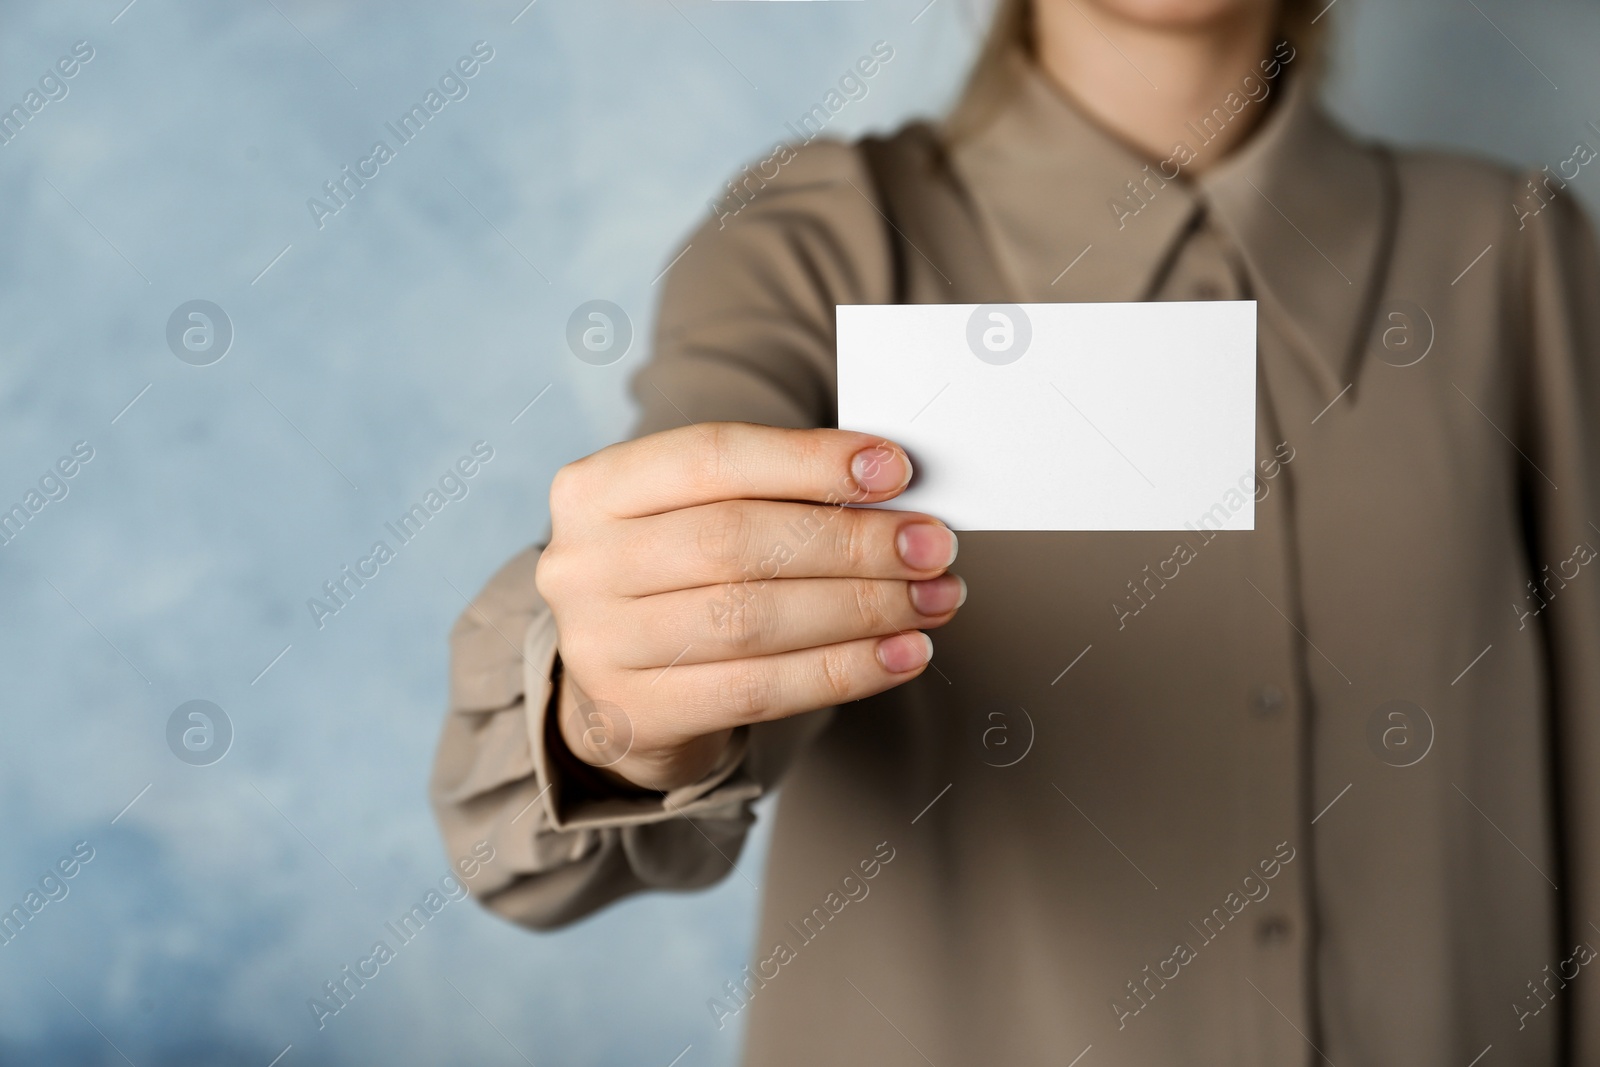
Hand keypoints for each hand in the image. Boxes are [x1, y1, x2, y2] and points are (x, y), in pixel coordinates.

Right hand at [535, 423, 962, 791]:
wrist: (619, 692)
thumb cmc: (678, 584)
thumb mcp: (700, 519)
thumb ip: (776, 496)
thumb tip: (891, 494)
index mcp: (595, 488)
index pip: (713, 456)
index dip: (809, 460)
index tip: (895, 470)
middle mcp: (582, 562)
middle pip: (737, 541)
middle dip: (852, 542)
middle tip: (932, 547)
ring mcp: (599, 644)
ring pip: (753, 618)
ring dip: (862, 608)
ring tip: (932, 601)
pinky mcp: (637, 714)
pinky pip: (761, 689)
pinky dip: (846, 669)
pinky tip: (901, 655)